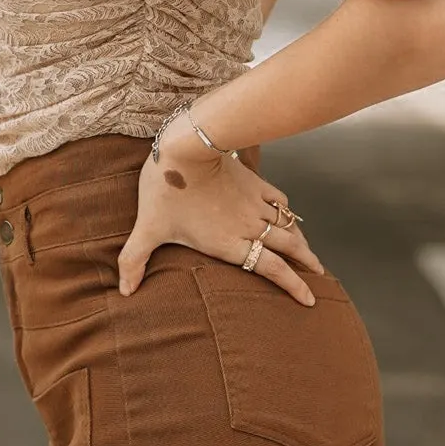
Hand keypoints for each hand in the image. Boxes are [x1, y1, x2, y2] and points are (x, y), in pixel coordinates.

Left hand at [116, 118, 323, 306]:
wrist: (188, 146)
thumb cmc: (167, 189)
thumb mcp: (148, 228)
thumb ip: (134, 260)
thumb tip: (123, 292)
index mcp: (229, 243)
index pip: (270, 269)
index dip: (293, 285)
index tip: (309, 300)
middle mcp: (249, 226)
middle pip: (288, 248)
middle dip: (307, 264)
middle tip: (320, 276)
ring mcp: (255, 203)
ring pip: (288, 226)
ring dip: (302, 241)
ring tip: (312, 253)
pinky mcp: (254, 182)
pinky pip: (279, 200)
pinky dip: (289, 211)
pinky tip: (290, 214)